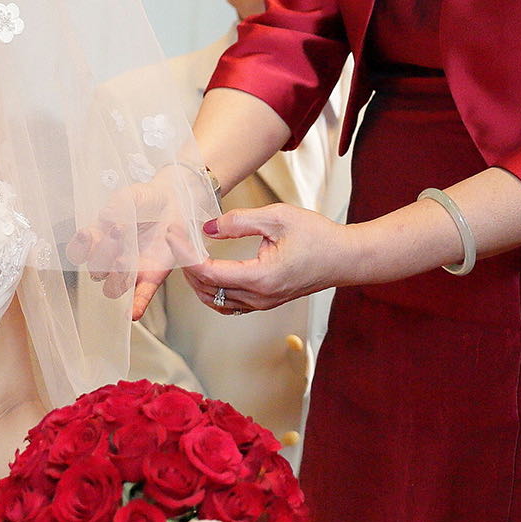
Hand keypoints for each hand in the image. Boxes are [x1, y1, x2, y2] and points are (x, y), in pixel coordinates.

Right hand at [68, 169, 206, 313]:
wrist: (176, 202)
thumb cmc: (147, 199)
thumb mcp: (130, 195)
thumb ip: (117, 204)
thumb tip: (107, 219)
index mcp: (100, 238)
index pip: (79, 252)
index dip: (80, 248)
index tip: (88, 234)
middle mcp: (111, 257)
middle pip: (95, 269)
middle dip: (104, 252)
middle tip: (121, 231)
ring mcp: (131, 269)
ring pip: (112, 287)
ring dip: (116, 277)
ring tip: (125, 259)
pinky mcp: (151, 275)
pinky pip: (141, 295)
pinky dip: (136, 305)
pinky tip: (133, 313)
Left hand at [183, 204, 351, 314]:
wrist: (346, 258)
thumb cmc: (318, 237)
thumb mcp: (277, 217)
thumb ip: (239, 221)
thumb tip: (208, 228)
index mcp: (260, 278)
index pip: (207, 271)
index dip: (185, 253)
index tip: (174, 234)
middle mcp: (258, 297)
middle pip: (206, 289)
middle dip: (186, 265)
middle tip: (178, 240)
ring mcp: (262, 303)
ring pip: (215, 300)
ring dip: (197, 280)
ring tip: (188, 254)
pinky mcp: (265, 302)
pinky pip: (228, 304)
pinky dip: (211, 290)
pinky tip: (208, 273)